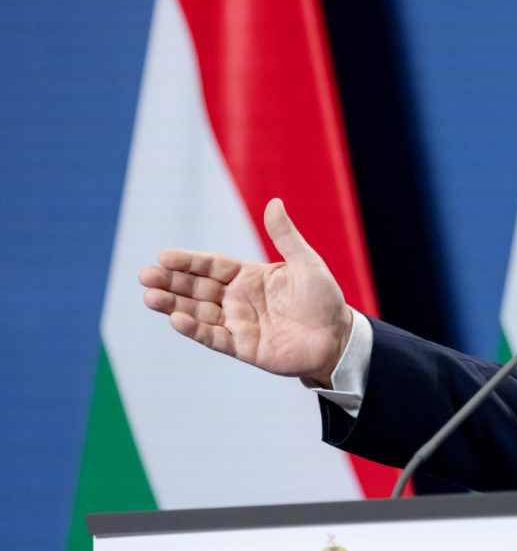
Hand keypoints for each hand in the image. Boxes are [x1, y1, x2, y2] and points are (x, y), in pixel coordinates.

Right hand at [138, 198, 352, 387]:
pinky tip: (176, 319)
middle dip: (171, 282)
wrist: (338, 337)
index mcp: (250, 276)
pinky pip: (214, 337)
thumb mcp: (307, 263)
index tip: (164, 255)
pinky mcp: (243, 347)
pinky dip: (194, 329)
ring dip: (173, 305)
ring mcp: (238, 323)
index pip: (212, 266)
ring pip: (198, 312)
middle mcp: (238, 299)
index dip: (189, 261)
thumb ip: (286, 236)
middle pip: (197, 288)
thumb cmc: (324, 298)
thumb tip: (274, 202)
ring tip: (150, 297)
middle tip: (145, 275)